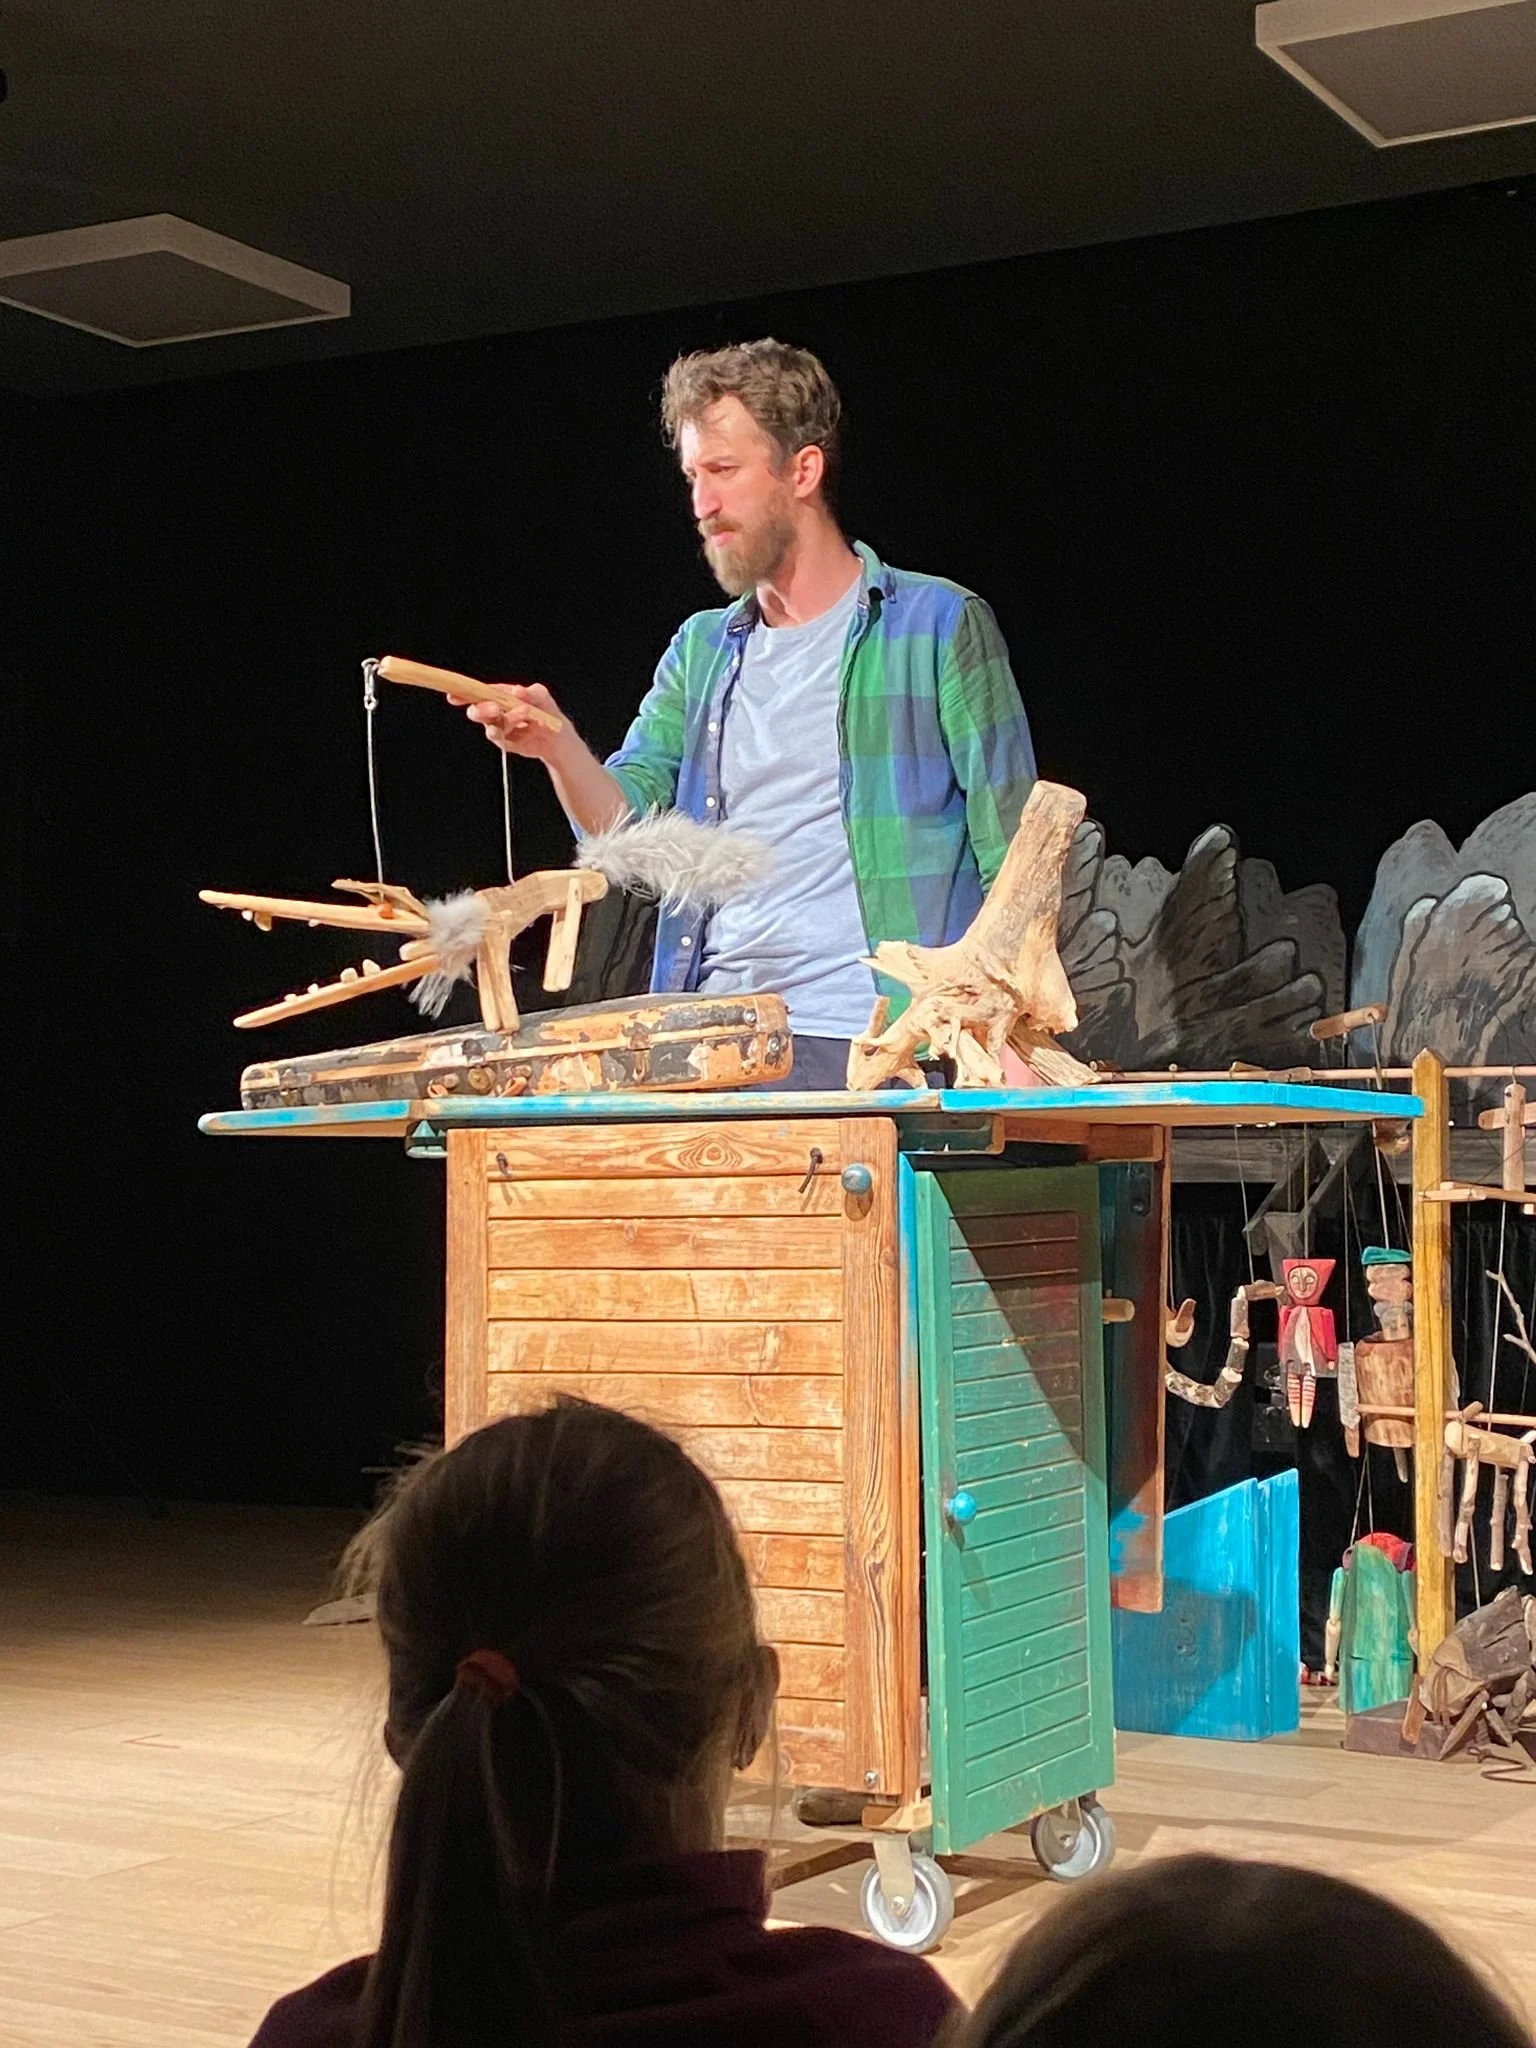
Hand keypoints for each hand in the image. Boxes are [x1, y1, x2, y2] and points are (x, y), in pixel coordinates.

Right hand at [447, 682, 565, 759]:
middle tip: (496, 708)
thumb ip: (531, 693)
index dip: (464, 693)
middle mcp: (495, 711)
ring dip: (506, 719)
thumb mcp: (543, 697)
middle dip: (483, 709)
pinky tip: (518, 728)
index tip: (453, 696)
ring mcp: (499, 727)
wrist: (557, 736)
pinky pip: (499, 738)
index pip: (477, 693)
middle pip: (477, 710)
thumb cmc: (547, 711)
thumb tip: (518, 691)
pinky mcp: (505, 742)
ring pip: (490, 725)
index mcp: (499, 695)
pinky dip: (506, 733)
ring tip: (525, 712)